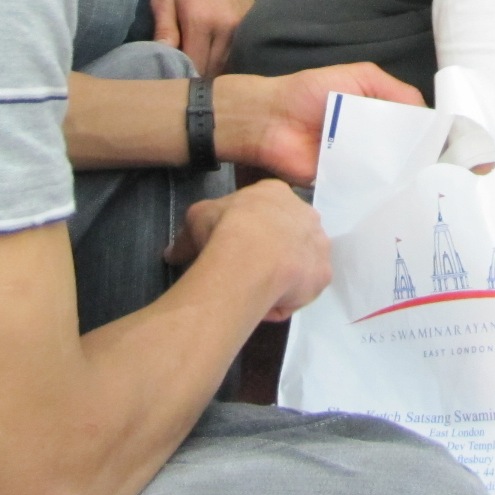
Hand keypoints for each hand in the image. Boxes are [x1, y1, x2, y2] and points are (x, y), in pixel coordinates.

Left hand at [151, 0, 254, 75]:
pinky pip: (238, 51)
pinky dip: (225, 58)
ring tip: (198, 67)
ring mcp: (244, 26)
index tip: (173, 81)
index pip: (196, 65)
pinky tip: (213, 54)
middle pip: (214, 69)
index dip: (184, 77)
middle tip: (184, 77)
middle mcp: (227, 27)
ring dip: (213, 69)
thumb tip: (162, 59)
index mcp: (202, 21)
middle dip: (198, 77)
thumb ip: (164, 30)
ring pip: (228, 63)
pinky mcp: (252, 23)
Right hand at [164, 180, 330, 320]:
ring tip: (258, 288)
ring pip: (301, 260)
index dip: (250, 228)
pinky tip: (268, 301)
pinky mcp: (323, 274)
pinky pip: (304, 289)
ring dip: (284, 272)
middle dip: (272, 249)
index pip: (266, 209)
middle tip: (246, 267)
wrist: (250, 257)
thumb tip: (171, 253)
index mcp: (276, 192)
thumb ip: (187, 235)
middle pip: (289, 233)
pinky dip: (288, 297)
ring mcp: (319, 244)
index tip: (234, 244)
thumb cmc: (224, 229)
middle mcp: (305, 213)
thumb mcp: (196, 219)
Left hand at [214, 64, 426, 183]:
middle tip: (439, 171)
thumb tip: (429, 115)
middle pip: (405, 154)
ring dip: (400, 176)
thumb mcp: (361, 77)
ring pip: (389, 175)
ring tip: (422, 184)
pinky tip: (393, 193)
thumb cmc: (312, 91)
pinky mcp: (345, 186)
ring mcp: (360, 166)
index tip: (449, 146)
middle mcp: (374, 142)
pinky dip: (376, 192)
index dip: (429, 135)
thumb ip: (396, 91)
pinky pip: (366, 191)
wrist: (271, 120)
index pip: (413, 127)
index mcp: (380, 114)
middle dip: (419, 160)